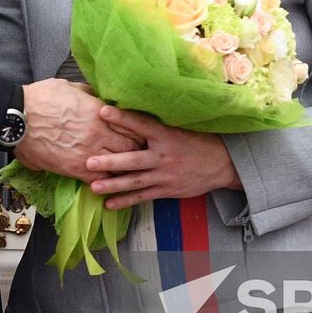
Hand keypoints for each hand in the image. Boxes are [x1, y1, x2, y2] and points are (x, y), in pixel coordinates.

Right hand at [14, 79, 139, 181]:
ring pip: (120, 164)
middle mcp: (99, 132)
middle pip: (132, 146)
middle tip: (139, 152)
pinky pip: (100, 178)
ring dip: (123, 166)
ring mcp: (88, 152)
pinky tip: (108, 179)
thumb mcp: (69, 86)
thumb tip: (99, 95)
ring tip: (125, 168)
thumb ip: (89, 93)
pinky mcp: (74, 168)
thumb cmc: (40, 98)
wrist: (18, 118)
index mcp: (99, 110)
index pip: (132, 123)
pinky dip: (106, 180)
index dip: (139, 129)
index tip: (140, 132)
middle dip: (137, 149)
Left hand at [86, 107, 241, 208]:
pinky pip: (143, 196)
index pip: (142, 124)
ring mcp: (165, 175)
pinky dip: (126, 201)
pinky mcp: (167, 190)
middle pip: (134, 159)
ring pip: (135, 181)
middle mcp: (164, 155)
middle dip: (111, 161)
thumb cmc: (197, 140)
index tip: (103, 111)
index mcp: (167, 135)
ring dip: (114, 184)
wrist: (222, 164)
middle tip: (89, 162)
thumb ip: (157, 123)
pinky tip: (110, 204)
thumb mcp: (180, 127)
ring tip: (93, 186)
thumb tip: (131, 108)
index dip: (123, 118)